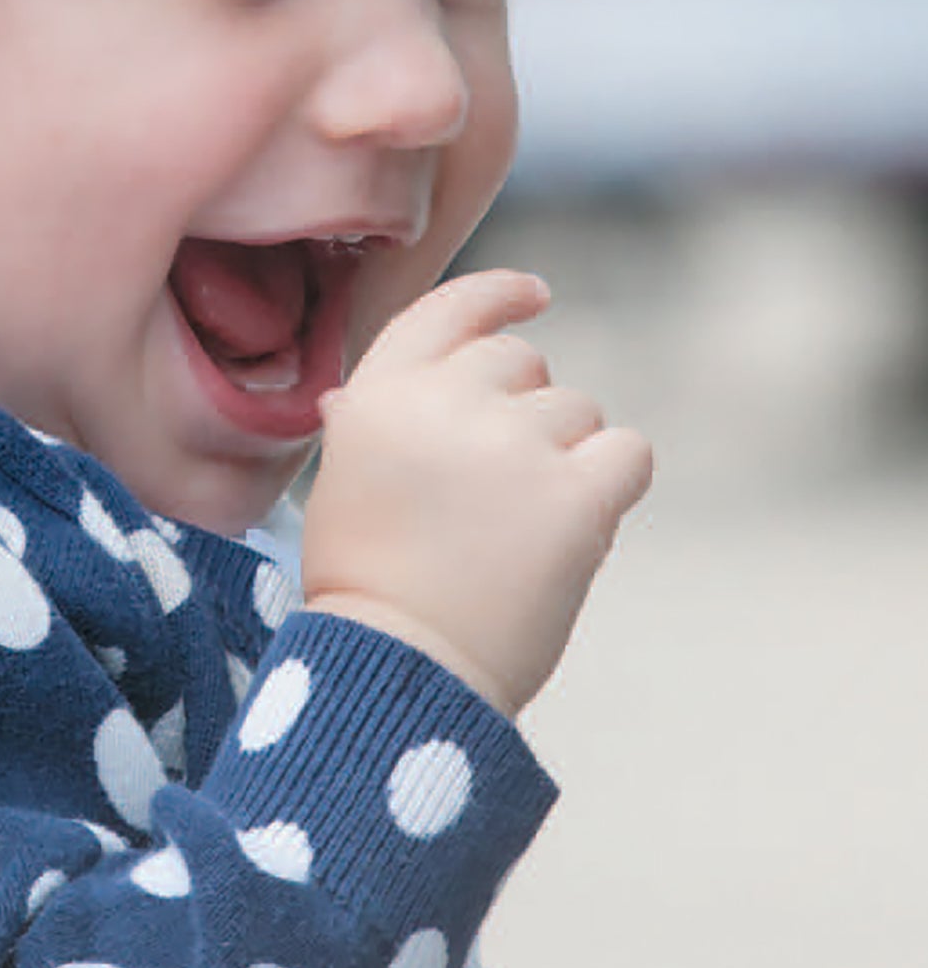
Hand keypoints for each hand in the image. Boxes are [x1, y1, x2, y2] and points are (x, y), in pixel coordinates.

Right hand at [303, 269, 652, 718]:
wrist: (400, 672)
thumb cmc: (365, 588)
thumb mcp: (339, 484)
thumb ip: (365, 424)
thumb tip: (361, 397)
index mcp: (380, 392)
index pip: (449, 308)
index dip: (499, 295)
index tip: (535, 297)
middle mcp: (445, 400)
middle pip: (521, 362)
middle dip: (525, 408)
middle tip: (501, 484)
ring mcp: (514, 443)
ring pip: (577, 410)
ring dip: (565, 455)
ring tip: (521, 527)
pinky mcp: (576, 494)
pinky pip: (627, 452)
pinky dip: (613, 481)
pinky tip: (581, 522)